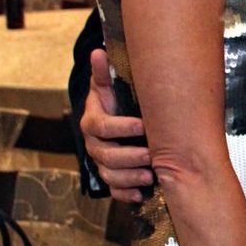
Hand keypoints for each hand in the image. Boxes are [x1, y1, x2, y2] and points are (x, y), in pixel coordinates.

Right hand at [82, 48, 153, 201]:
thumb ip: (106, 73)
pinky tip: (142, 194)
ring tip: (151, 176)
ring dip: (130, 178)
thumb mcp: (113, 86)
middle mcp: (94, 144)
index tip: (143, 126)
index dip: (121, 127)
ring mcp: (102, 162)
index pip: (101, 126)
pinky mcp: (112, 177)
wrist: (122, 120)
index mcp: (93, 120)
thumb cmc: (120, 101)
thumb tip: (99, 52)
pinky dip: (127, 194)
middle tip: (152, 156)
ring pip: (110, 175)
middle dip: (129, 157)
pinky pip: (115, 191)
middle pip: (105, 155)